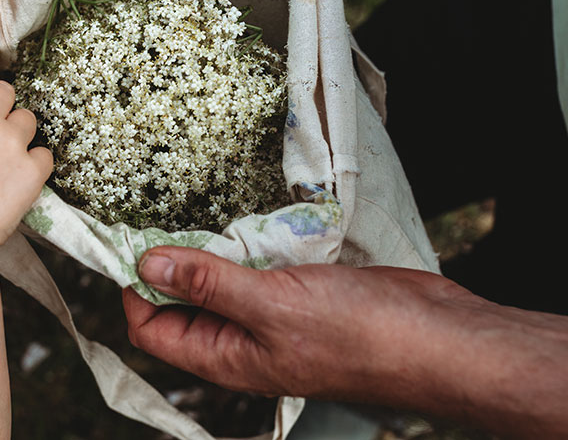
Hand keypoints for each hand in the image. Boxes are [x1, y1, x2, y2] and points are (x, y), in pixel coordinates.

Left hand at [123, 246, 476, 402]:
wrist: (436, 336)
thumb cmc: (358, 335)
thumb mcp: (271, 305)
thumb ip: (207, 284)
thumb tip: (146, 267)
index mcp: (225, 357)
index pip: (152, 329)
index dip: (134, 289)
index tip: (131, 241)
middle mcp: (242, 340)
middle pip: (182, 302)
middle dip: (170, 262)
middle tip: (163, 214)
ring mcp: (273, 314)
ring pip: (221, 279)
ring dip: (210, 249)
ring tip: (200, 210)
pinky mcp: (300, 290)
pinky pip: (258, 266)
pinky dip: (248, 243)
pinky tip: (247, 219)